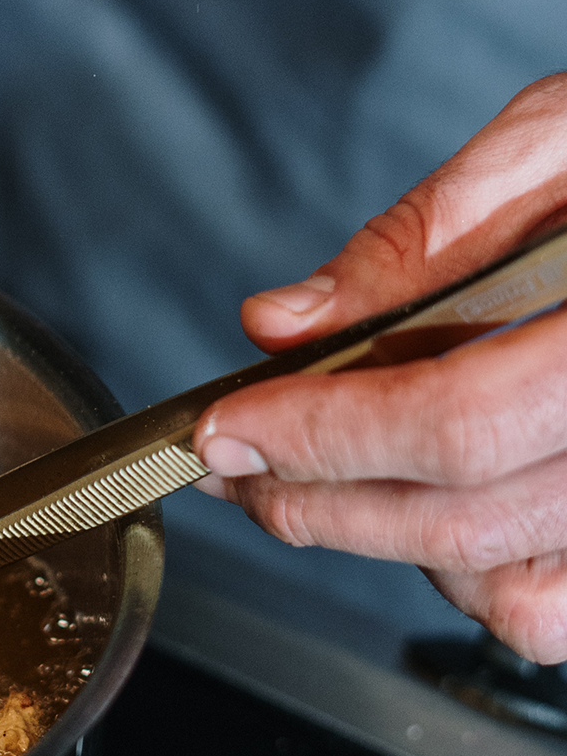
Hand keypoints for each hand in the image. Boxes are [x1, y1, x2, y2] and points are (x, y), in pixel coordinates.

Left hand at [193, 73, 566, 662]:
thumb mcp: (564, 144)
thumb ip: (426, 236)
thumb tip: (283, 323)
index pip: (457, 423)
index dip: (320, 437)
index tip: (223, 429)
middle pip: (463, 523)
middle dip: (312, 503)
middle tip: (232, 467)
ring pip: (508, 594)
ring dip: (384, 549)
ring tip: (312, 487)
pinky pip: (557, 612)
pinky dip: (475, 584)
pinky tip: (428, 516)